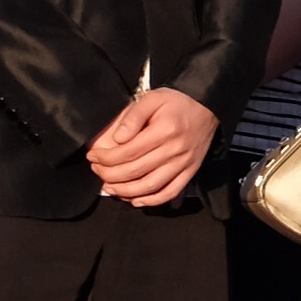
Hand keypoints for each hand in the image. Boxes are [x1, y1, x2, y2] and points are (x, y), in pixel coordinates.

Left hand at [85, 85, 216, 207]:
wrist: (207, 106)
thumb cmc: (177, 102)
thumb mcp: (152, 99)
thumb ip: (132, 116)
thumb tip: (117, 139)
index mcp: (164, 131)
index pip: (127, 152)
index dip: (105, 158)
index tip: (93, 156)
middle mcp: (175, 150)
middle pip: (135, 171)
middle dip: (109, 174)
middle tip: (97, 170)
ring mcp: (184, 163)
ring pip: (150, 186)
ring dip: (126, 191)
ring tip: (110, 188)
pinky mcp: (190, 171)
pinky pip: (170, 192)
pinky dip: (151, 201)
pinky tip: (135, 199)